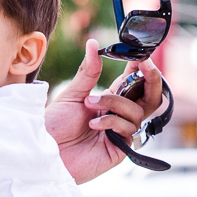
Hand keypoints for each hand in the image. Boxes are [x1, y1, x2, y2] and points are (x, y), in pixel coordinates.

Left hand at [45, 39, 164, 184]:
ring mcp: (120, 133)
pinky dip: (111, 122)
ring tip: (89, 104)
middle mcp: (118, 116)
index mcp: (109, 101)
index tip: (141, 55)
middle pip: (149, 98)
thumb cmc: (55, 126)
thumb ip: (88, 72)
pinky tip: (93, 124)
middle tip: (143, 65)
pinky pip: (128, 130)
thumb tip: (93, 44)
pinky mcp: (120, 150)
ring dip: (114, 102)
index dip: (140, 69)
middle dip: (152, 80)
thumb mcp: (72, 94)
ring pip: (137, 111)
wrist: (44, 153)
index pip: (133, 83)